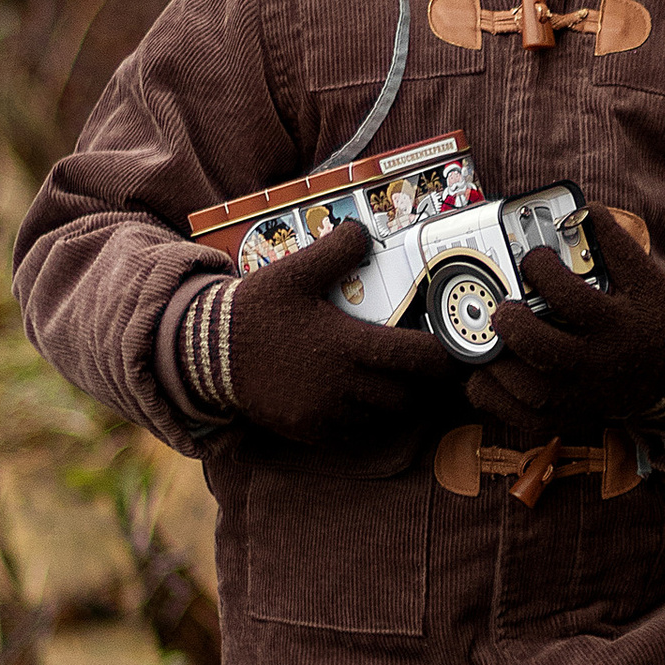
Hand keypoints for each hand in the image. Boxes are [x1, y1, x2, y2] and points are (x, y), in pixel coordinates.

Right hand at [223, 217, 465, 448]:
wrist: (205, 353)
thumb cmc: (255, 309)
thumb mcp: (295, 272)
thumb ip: (336, 251)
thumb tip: (363, 230)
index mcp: (346, 345)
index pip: (417, 359)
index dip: (446, 360)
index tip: (459, 354)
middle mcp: (341, 386)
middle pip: (409, 397)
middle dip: (426, 386)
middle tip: (434, 371)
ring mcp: (325, 413)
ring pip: (384, 419)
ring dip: (397, 403)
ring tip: (402, 384)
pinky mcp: (309, 430)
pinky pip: (355, 434)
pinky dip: (367, 420)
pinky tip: (364, 399)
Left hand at [476, 213, 664, 433]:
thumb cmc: (656, 322)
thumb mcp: (648, 280)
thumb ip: (616, 245)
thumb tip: (585, 211)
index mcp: (617, 325)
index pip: (572, 297)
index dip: (542, 271)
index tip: (533, 259)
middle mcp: (597, 364)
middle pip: (544, 350)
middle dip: (512, 324)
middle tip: (502, 307)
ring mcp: (581, 396)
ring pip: (527, 389)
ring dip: (497, 362)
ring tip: (489, 338)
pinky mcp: (568, 417)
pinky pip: (521, 417)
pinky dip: (494, 398)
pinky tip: (487, 373)